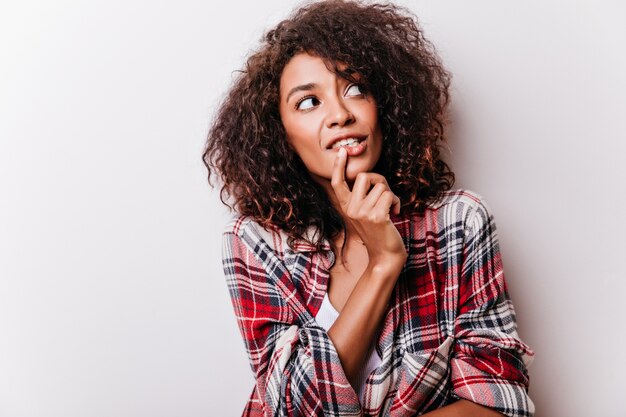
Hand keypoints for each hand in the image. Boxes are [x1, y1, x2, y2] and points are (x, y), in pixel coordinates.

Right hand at [331, 148, 406, 272]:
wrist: (385, 255)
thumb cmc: (378, 232)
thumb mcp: (363, 213)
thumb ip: (361, 197)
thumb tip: (367, 176)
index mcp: (345, 206)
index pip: (337, 182)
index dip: (338, 166)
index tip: (343, 152)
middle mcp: (351, 209)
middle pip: (363, 176)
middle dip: (379, 180)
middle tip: (385, 195)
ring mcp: (362, 213)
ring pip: (380, 186)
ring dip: (391, 195)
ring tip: (390, 209)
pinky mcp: (376, 217)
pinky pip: (389, 195)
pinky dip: (396, 202)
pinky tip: (395, 213)